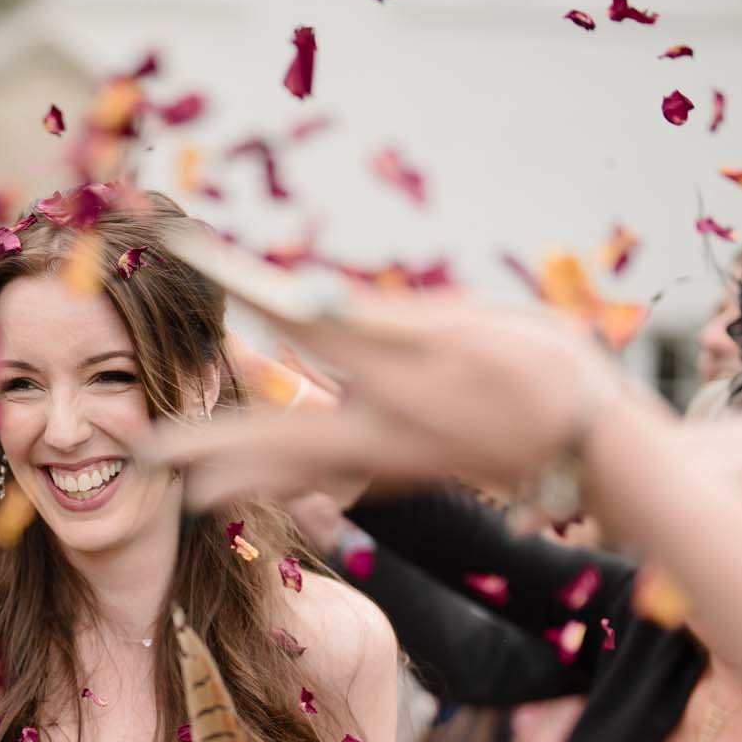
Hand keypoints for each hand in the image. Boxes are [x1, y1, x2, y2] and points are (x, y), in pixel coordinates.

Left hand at [149, 296, 638, 499]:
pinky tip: (261, 483)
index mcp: (387, 386)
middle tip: (145, 452)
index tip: (186, 255)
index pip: (293, 325)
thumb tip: (308, 304)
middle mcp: (375, 434)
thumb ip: (384, 321)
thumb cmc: (542, 369)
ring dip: (236, 476)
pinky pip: (324, 481)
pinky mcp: (402, 471)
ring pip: (293, 472)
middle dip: (206, 442)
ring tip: (183, 487)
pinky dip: (282, 482)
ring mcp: (388, 460)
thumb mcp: (468, 329)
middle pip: (270, 438)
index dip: (237, 285)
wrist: (595, 444)